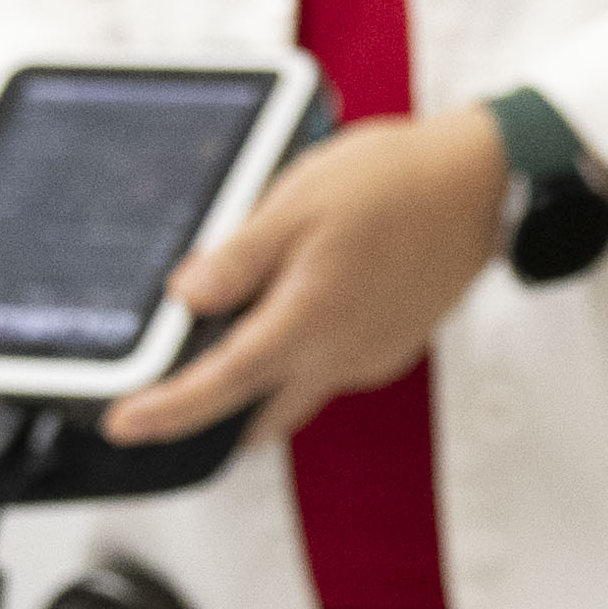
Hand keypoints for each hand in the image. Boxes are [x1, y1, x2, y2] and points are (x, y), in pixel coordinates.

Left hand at [108, 110, 505, 449]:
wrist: (483, 183)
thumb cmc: (396, 182)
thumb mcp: (297, 201)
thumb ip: (238, 258)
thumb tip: (185, 298)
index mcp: (308, 320)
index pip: (221, 383)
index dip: (166, 410)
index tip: (125, 426)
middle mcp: (340, 354)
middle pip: (256, 408)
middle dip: (207, 414)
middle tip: (163, 402)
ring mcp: (370, 355)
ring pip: (294, 390)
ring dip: (256, 382)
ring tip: (226, 341)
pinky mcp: (391, 345)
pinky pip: (329, 367)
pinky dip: (298, 354)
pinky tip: (293, 310)